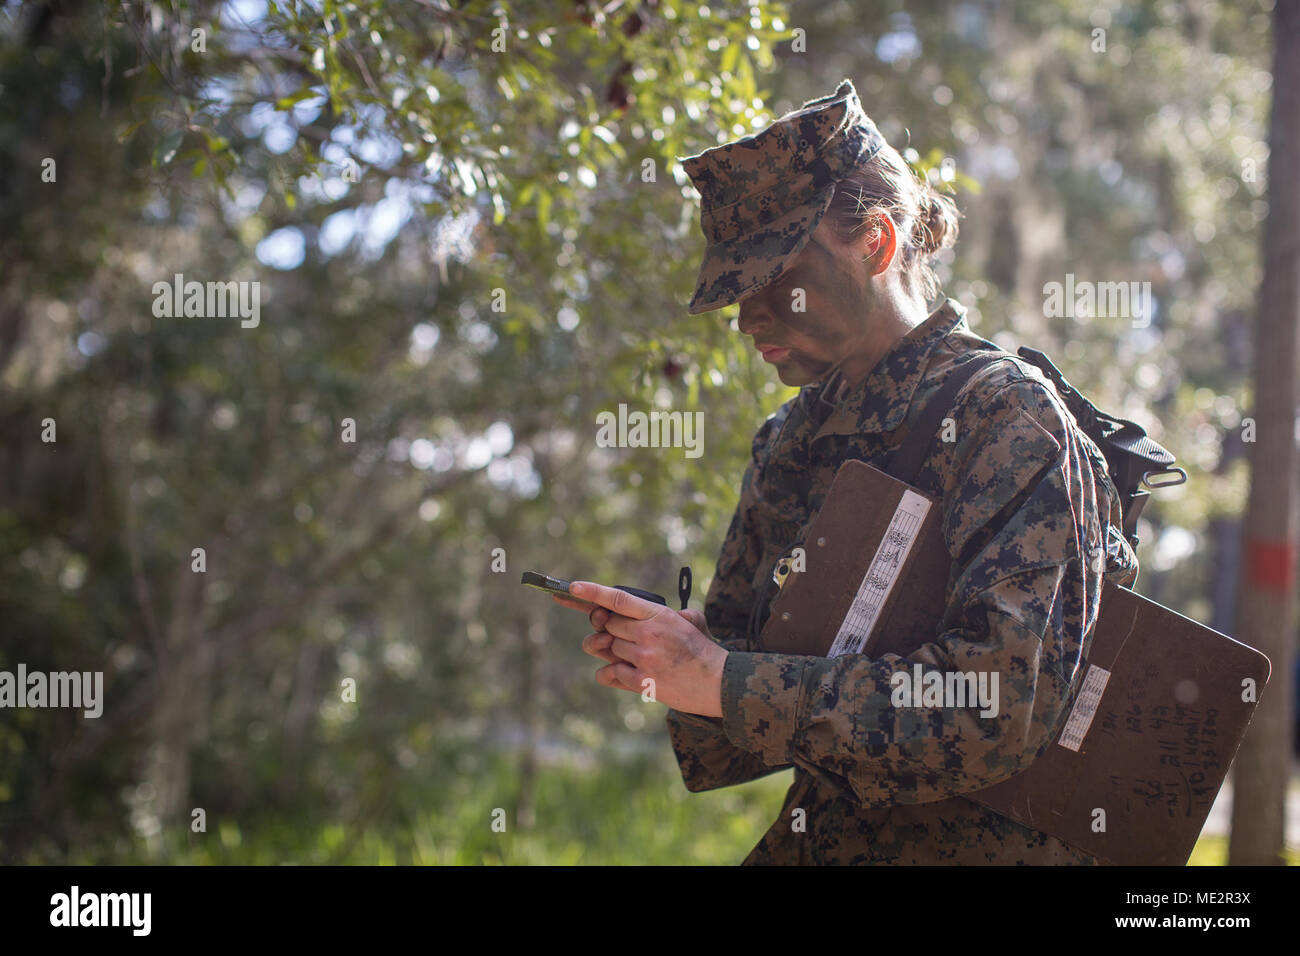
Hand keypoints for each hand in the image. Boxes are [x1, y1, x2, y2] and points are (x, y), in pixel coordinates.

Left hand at [551, 581, 727, 717]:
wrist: (719, 683)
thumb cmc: (705, 652)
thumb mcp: (692, 622)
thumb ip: (670, 613)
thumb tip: (647, 615)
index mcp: (659, 615)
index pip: (619, 599)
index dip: (593, 592)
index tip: (573, 587)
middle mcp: (648, 633)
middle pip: (607, 627)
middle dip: (610, 632)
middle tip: (624, 639)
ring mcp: (643, 658)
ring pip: (608, 650)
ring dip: (614, 654)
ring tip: (634, 658)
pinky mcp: (641, 681)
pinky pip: (609, 673)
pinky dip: (612, 674)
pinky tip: (629, 674)